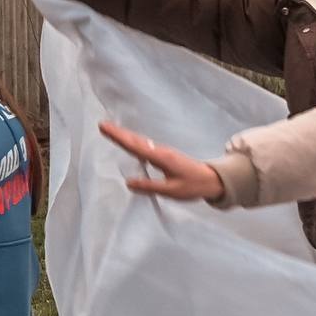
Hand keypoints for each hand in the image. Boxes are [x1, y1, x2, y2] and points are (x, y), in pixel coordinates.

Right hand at [99, 120, 224, 201]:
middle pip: (136, 141)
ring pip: (140, 143)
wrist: (213, 180)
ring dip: (125, 136)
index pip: (135, 147)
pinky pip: (146, 147)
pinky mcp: (165, 156)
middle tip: (102, 125)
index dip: (119, 138)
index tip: (105, 128)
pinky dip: (135, 143)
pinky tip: (129, 143)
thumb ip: (150, 186)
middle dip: (119, 133)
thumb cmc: (194, 186)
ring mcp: (163, 152)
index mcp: (161, 158)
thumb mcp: (172, 190)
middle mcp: (161, 151)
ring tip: (110, 131)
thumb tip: (129, 182)